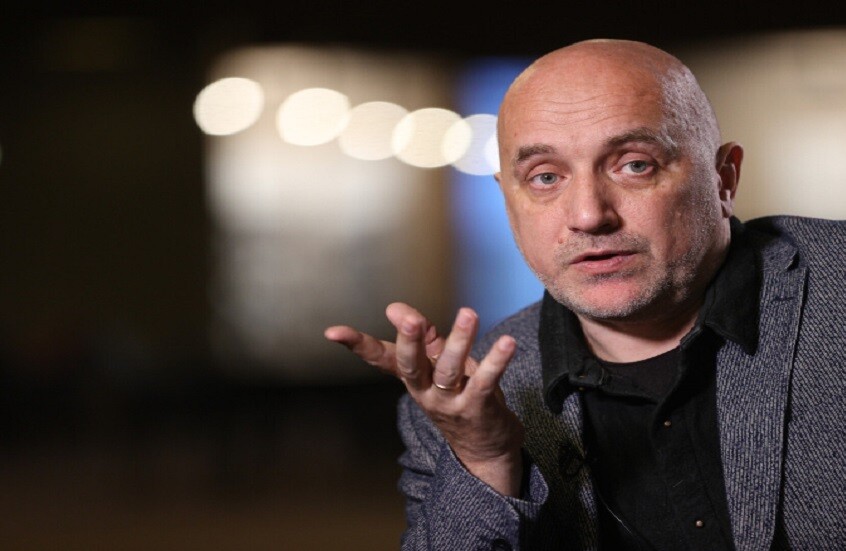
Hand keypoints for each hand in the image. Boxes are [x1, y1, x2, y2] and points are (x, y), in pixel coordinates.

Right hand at [324, 302, 524, 496]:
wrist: (485, 450)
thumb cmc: (459, 397)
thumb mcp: (439, 366)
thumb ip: (424, 337)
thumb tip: (398, 309)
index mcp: (412, 378)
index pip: (380, 358)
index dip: (356, 345)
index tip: (332, 332)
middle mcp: (425, 392)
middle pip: (411, 366)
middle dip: (409, 342)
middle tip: (411, 319)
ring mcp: (449, 403)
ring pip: (448, 370)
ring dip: (459, 341)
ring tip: (469, 313)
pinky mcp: (477, 409)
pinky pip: (485, 382)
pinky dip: (497, 362)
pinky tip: (507, 344)